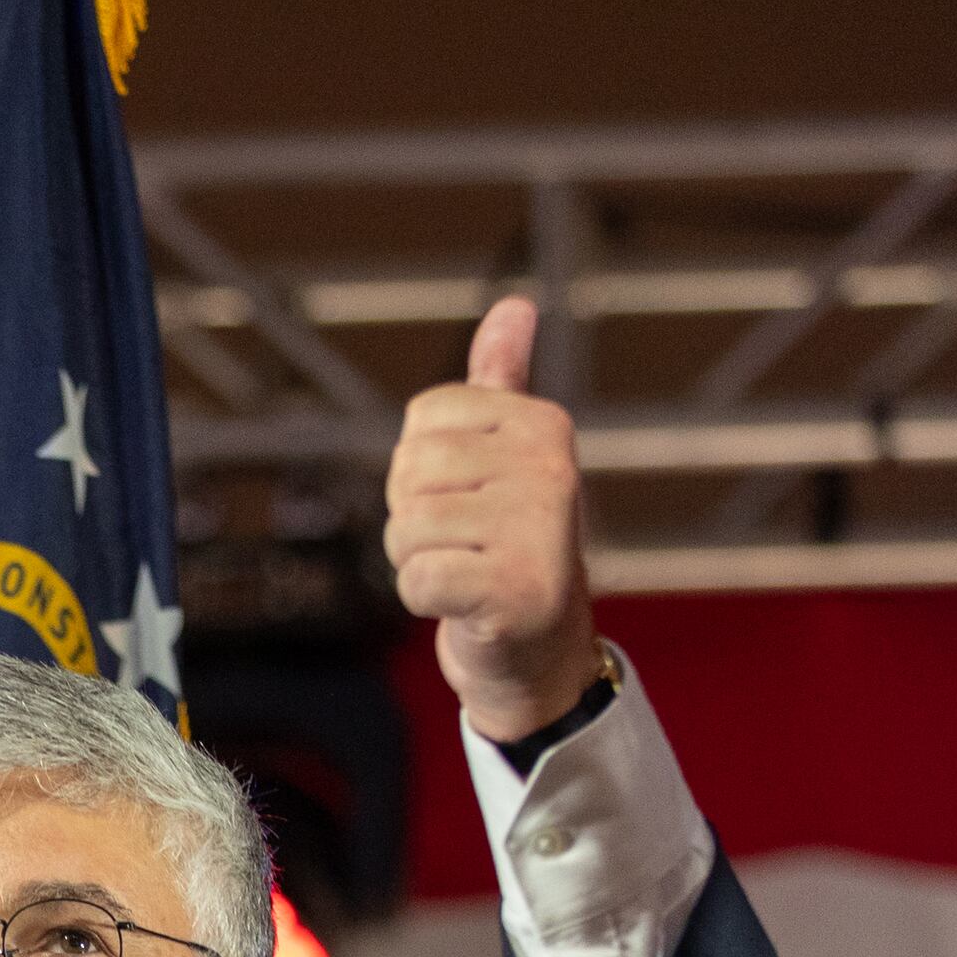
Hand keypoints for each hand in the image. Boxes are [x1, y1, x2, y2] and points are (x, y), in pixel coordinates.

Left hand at [385, 295, 600, 742]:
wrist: (540, 652)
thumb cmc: (510, 545)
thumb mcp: (508, 455)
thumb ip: (501, 382)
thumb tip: (514, 304)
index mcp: (543, 423)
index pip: (422, 421)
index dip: (420, 468)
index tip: (466, 498)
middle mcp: (550, 467)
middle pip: (409, 473)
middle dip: (415, 519)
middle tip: (464, 545)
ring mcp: (537, 529)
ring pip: (407, 529)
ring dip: (418, 563)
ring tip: (467, 574)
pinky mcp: (515, 591)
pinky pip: (416, 580)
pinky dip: (426, 602)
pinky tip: (467, 606)